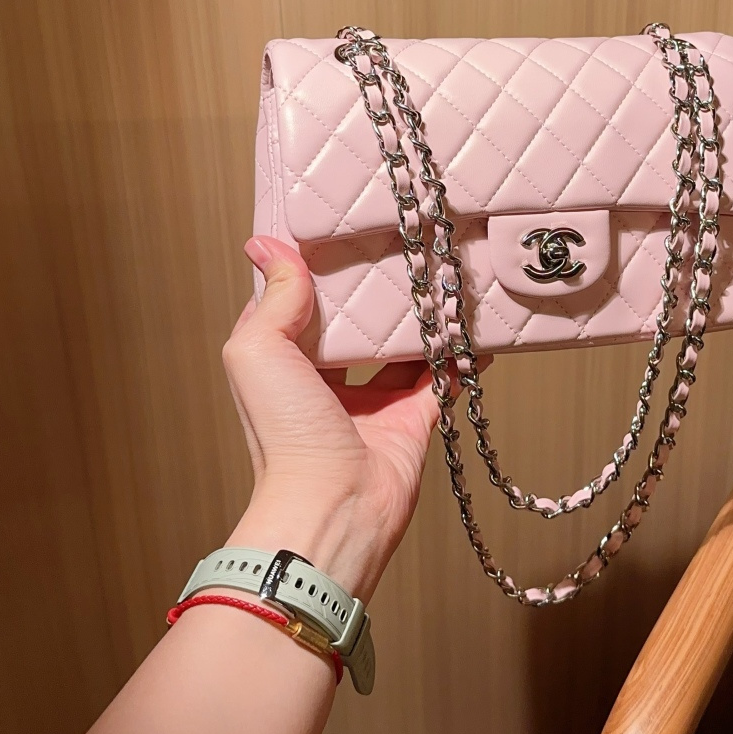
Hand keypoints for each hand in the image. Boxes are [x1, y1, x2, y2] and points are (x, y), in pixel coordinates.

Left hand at [221, 236, 442, 600]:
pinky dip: (457, 356)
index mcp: (285, 363)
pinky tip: (473, 330)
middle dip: (376, 290)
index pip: (300, 305)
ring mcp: (372, 401)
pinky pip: (439, 379)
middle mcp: (327, 380)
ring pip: (401, 347)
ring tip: (442, 278)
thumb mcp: (258, 351)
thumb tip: (267, 246)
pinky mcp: (412, 420)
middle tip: (403, 245)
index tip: (340, 229)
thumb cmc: (285, 435)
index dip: (316, 270)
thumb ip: (273, 300)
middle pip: (356, 323)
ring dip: (420, 318)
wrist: (334, 505)